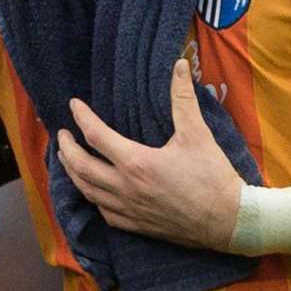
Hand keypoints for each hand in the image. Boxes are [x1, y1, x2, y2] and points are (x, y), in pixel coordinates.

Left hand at [56, 59, 242, 251]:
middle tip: (61, 135)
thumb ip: (183, 98)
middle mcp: (125, 188)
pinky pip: (103, 212)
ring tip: (68, 159)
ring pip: (87, 192)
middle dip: (66, 149)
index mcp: (136, 162)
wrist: (228, 221)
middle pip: (81, 168)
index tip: (74, 105)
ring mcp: (128, 209)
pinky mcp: (136, 226)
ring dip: (73, 173)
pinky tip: (93, 190)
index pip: (96, 136)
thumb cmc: (213, 177)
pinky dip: (92, 197)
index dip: (81, 117)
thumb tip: (179, 65)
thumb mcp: (198, 134)